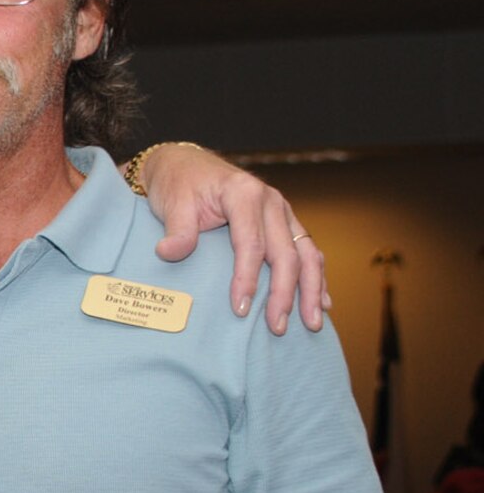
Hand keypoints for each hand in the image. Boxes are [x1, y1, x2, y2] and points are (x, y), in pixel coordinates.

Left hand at [138, 143, 327, 333]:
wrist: (183, 164)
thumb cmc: (178, 184)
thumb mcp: (173, 202)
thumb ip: (177, 229)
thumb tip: (169, 253)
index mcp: (244, 194)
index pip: (251, 244)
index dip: (247, 279)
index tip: (240, 309)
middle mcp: (271, 201)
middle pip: (285, 253)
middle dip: (285, 294)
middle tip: (278, 327)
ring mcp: (282, 211)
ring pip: (306, 254)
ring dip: (311, 290)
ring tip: (312, 323)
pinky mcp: (284, 221)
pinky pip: (306, 250)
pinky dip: (316, 277)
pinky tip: (323, 302)